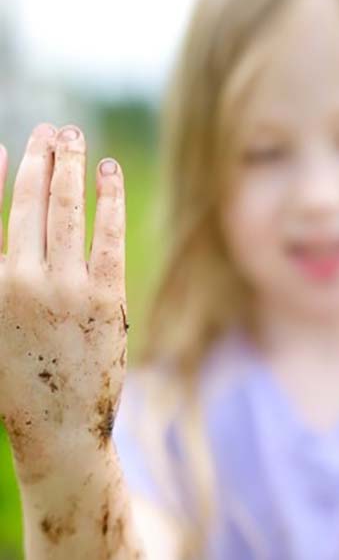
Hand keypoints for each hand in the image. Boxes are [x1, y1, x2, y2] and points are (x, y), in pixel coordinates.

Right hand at [0, 124, 127, 475]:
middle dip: (41, 157)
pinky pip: (108, 236)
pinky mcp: (105, 300)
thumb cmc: (16, 380)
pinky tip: (108, 172)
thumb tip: (12, 235)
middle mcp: (20, 282)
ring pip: (67, 211)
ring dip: (72, 166)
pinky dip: (107, 199)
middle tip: (51, 129)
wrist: (57, 429)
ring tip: (75, 138)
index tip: (7, 144)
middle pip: (31, 202)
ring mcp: (65, 290)